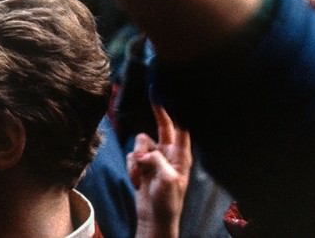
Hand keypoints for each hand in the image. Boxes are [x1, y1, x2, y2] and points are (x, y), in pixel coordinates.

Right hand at [128, 104, 191, 237]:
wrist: (153, 218)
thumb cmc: (167, 202)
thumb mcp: (167, 179)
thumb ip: (156, 159)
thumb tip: (141, 152)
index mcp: (181, 156)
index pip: (182, 128)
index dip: (177, 112)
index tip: (170, 96)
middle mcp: (169, 154)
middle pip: (163, 126)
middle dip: (157, 114)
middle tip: (152, 95)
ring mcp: (155, 159)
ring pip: (141, 142)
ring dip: (138, 157)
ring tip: (141, 174)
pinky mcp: (142, 165)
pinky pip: (132, 156)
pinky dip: (132, 168)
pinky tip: (137, 181)